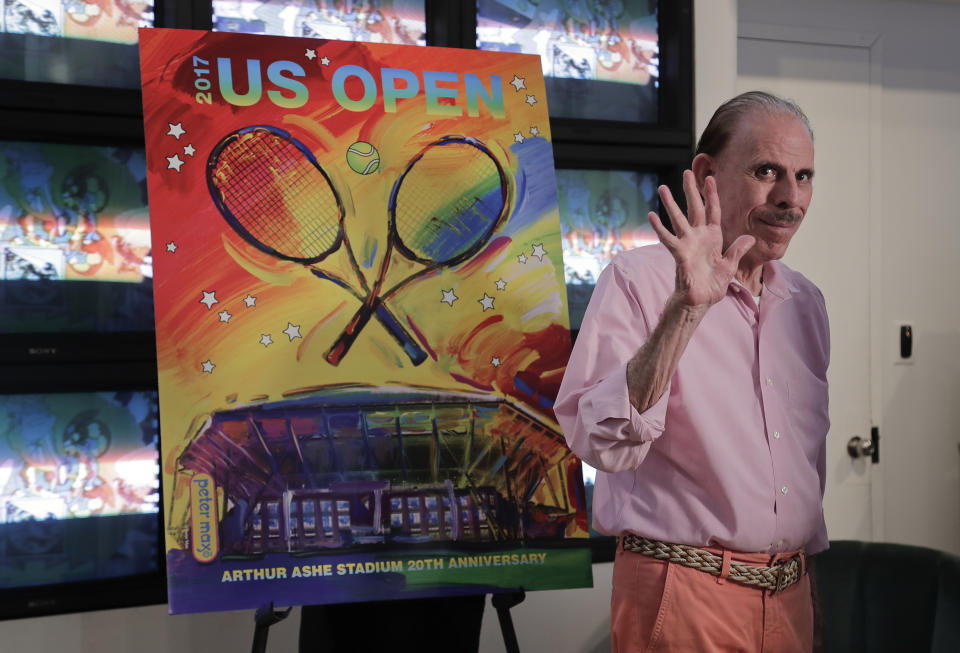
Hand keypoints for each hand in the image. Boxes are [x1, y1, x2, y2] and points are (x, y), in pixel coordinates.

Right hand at [648, 170, 755, 307]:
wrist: (701, 301)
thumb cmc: (712, 286)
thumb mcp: (729, 267)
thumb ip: (737, 250)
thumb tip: (749, 238)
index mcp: (713, 237)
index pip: (713, 211)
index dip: (712, 195)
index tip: (710, 178)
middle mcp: (699, 237)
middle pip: (695, 208)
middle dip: (691, 190)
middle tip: (686, 173)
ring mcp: (687, 244)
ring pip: (678, 219)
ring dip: (671, 203)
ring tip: (663, 188)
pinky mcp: (679, 254)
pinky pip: (668, 239)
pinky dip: (660, 228)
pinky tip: (651, 216)